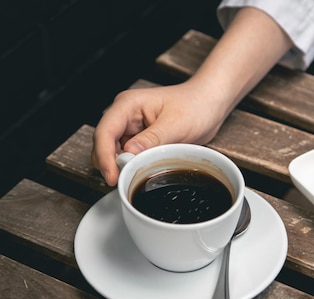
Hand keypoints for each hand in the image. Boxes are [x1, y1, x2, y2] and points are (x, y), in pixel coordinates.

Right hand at [91, 7, 291, 185]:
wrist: (209, 103)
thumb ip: (152, 140)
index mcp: (128, 104)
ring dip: (122, 165)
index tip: (112, 176)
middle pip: (104, 144)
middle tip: (124, 181)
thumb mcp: (175, 124)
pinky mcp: (138, 138)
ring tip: (136, 174)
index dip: (104, 156)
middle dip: (111, 164)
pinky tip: (142, 170)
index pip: (104, 131)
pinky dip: (132, 165)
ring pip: (113, 152)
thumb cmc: (195, 105)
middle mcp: (125, 114)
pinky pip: (128, 155)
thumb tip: (129, 154)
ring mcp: (130, 127)